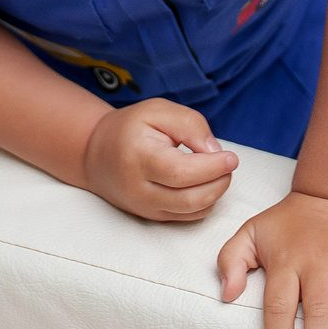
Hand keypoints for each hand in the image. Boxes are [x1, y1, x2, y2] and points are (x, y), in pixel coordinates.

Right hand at [82, 97, 238, 220]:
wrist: (97, 155)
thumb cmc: (130, 128)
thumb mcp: (157, 111)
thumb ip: (189, 124)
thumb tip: (214, 152)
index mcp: (139, 157)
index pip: (181, 172)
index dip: (212, 168)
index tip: (231, 157)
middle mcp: (139, 189)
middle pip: (189, 198)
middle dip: (219, 183)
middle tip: (229, 165)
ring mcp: (144, 207)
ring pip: (190, 212)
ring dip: (215, 194)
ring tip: (219, 172)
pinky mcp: (151, 216)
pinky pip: (186, 217)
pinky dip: (204, 204)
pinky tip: (206, 184)